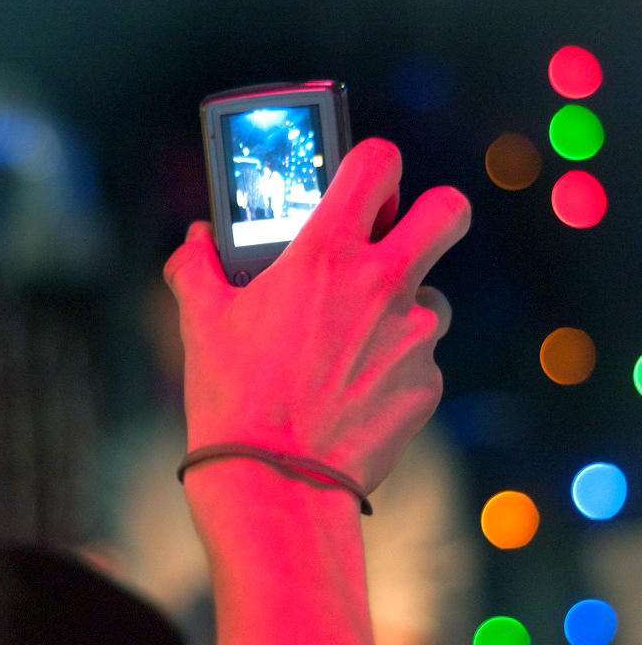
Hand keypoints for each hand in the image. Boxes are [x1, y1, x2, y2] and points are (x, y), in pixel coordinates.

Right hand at [164, 138, 469, 493]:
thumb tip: (196, 241)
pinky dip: (397, 369)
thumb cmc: (233, 399)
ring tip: (358, 346)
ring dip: (406, 310)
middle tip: (403, 238)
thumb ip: (197, 266)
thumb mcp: (201, 322)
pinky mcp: (428, 384)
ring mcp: (415, 336)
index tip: (368, 178)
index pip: (377, 162)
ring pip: (435, 298)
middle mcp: (384, 284)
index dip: (376, 161)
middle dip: (434, 213)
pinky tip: (357, 396)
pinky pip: (423, 361)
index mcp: (327, 253)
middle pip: (448, 211)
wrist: (274, 484)